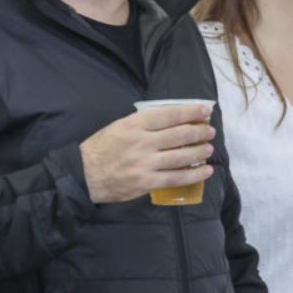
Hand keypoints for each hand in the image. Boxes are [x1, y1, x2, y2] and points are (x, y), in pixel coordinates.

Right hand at [79, 104, 215, 203]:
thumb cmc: (101, 148)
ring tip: (209, 148)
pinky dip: (194, 175)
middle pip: (179, 134)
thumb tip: (171, 120)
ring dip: (200, 151)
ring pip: (181, 156)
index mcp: (134, 124)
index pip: (169, 115)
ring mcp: (145, 163)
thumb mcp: (119, 126)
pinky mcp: (147, 182)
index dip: (190, 112)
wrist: (83, 175)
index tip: (204, 110)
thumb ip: (143, 123)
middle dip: (199, 131)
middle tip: (209, 131)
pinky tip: (206, 171)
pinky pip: (176, 178)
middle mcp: (142, 142)